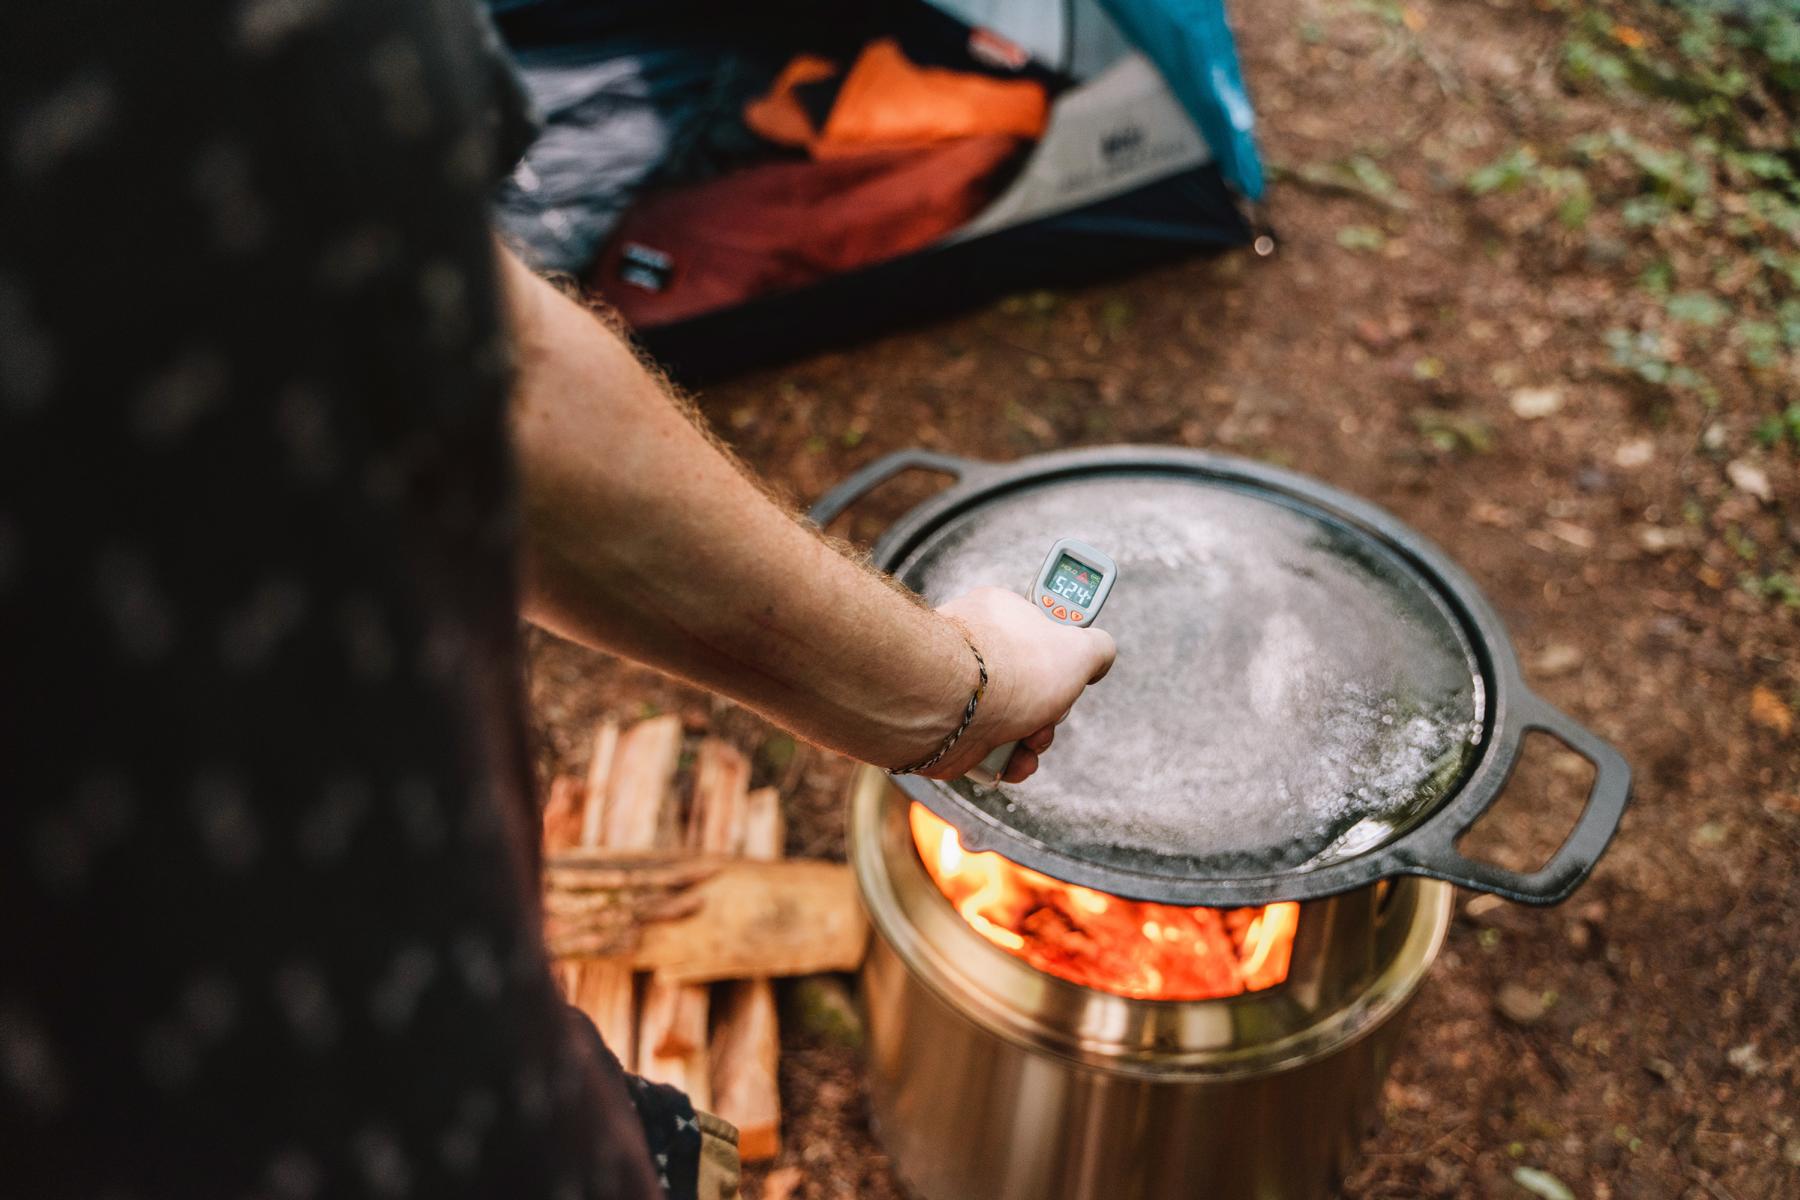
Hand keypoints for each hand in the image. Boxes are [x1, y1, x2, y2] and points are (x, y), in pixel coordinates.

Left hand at [922, 587, 1115, 782]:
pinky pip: (990, 746)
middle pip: (1036, 684)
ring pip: (1016, 720)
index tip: (1075, 667)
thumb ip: (1098, 648)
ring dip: (1034, 740)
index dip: (1066, 655)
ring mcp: (964, 690)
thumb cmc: (1010, 668)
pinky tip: (1014, 761)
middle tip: (1051, 709)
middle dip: (1053, 708)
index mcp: (1003, 615)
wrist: (949, 705)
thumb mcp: (1079, 649)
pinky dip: (1008, 760)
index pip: (1043, 630)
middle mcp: (980, 650)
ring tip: (1029, 740)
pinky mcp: (952, 727)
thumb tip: (1100, 655)